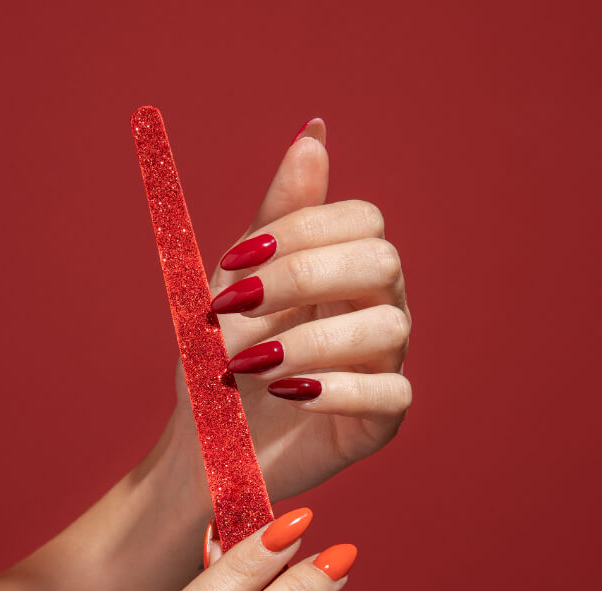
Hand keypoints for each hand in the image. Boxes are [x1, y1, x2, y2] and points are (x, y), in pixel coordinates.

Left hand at [169, 118, 410, 504]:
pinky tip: (290, 393)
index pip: (363, 219)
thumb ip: (279, 213)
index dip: (304, 229)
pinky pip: (391, 392)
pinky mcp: (385, 419)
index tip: (235, 261)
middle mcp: (379, 309)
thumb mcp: (237, 279)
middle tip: (237, 304)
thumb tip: (315, 133)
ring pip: (387, 327)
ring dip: (310, 338)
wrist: (209, 446)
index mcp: (347, 269)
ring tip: (253, 365)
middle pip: (383, 262)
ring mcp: (387, 363)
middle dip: (304, 276)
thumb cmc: (224, 360)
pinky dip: (337, 388)